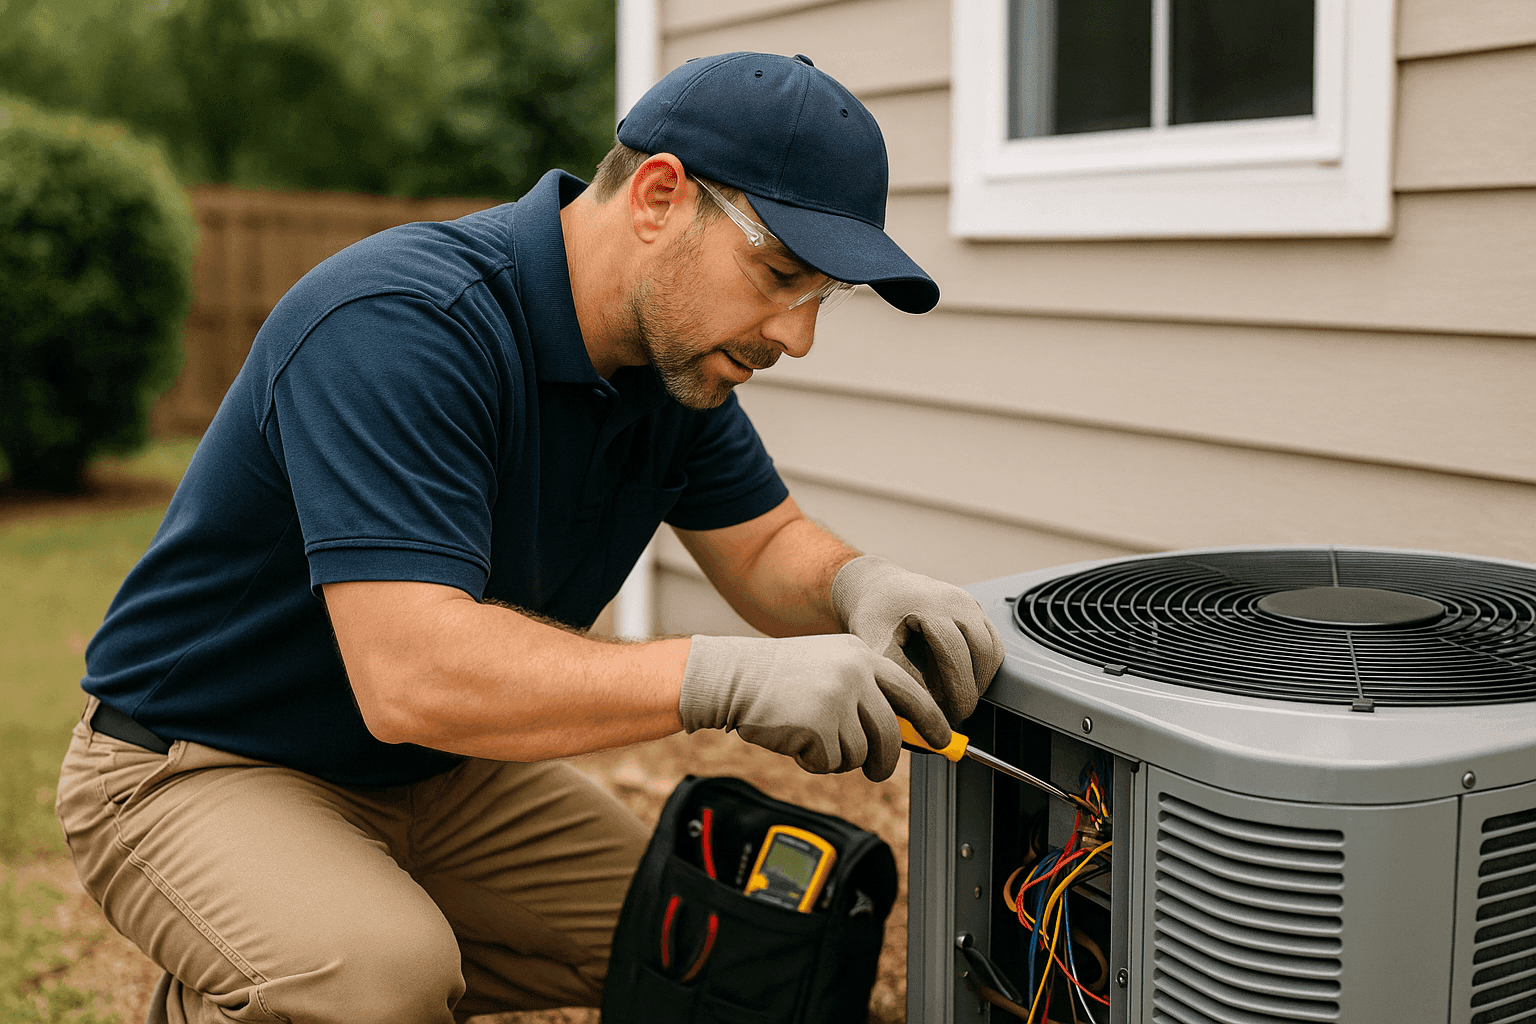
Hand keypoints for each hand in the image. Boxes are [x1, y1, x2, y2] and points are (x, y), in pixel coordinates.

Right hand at [678, 633, 951, 781]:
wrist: (734, 677)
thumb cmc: (780, 678)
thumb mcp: (830, 668)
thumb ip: (866, 692)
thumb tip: (904, 734)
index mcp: (862, 656)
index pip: (912, 692)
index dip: (931, 721)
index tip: (941, 740)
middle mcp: (855, 673)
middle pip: (891, 733)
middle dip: (885, 760)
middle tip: (876, 770)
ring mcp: (838, 699)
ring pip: (860, 752)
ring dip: (839, 757)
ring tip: (812, 737)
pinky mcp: (819, 725)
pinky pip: (832, 762)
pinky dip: (815, 762)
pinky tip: (796, 740)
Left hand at [831, 555, 1003, 725]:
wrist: (881, 588)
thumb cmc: (875, 615)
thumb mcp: (875, 645)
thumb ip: (898, 675)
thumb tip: (924, 709)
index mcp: (931, 606)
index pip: (956, 654)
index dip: (956, 690)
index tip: (949, 715)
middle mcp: (957, 601)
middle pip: (982, 653)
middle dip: (971, 689)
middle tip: (956, 715)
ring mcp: (970, 605)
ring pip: (993, 651)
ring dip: (981, 680)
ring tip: (957, 699)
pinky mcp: (977, 612)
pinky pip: (992, 645)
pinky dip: (982, 668)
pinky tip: (960, 682)